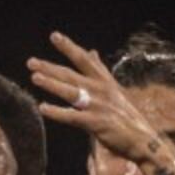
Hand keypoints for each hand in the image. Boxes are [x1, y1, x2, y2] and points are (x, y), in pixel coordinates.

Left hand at [26, 31, 165, 166]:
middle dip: (50, 67)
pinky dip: (57, 112)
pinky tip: (43, 108)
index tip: (54, 36)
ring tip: (34, 77)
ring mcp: (98, 106)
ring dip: (52, 84)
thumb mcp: (114, 89)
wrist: (144, 139)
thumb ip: (99, 71)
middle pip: (71, 74)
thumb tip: (92, 52)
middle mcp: (101, 90)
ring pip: (70, 91)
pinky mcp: (96, 123)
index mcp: (105, 81)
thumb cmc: (126, 116)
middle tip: (31, 61)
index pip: (85, 59)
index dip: (69, 47)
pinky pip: (72, 116)